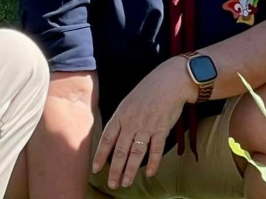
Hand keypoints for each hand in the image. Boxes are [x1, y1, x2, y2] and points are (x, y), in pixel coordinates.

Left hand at [91, 57, 195, 189]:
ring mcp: (146, 127)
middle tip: (112, 184)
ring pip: (136, 153)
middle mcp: (131, 123)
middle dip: (115, 169)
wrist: (170, 81)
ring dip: (130, 170)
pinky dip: (153, 163)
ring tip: (126, 183)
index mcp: (121, 115)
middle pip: (120, 151)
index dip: (100, 155)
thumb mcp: (128, 102)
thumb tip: (114, 137)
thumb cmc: (149, 90)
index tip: (95, 169)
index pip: (107, 139)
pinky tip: (149, 173)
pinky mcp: (161, 129)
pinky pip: (155, 150)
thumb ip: (121, 119)